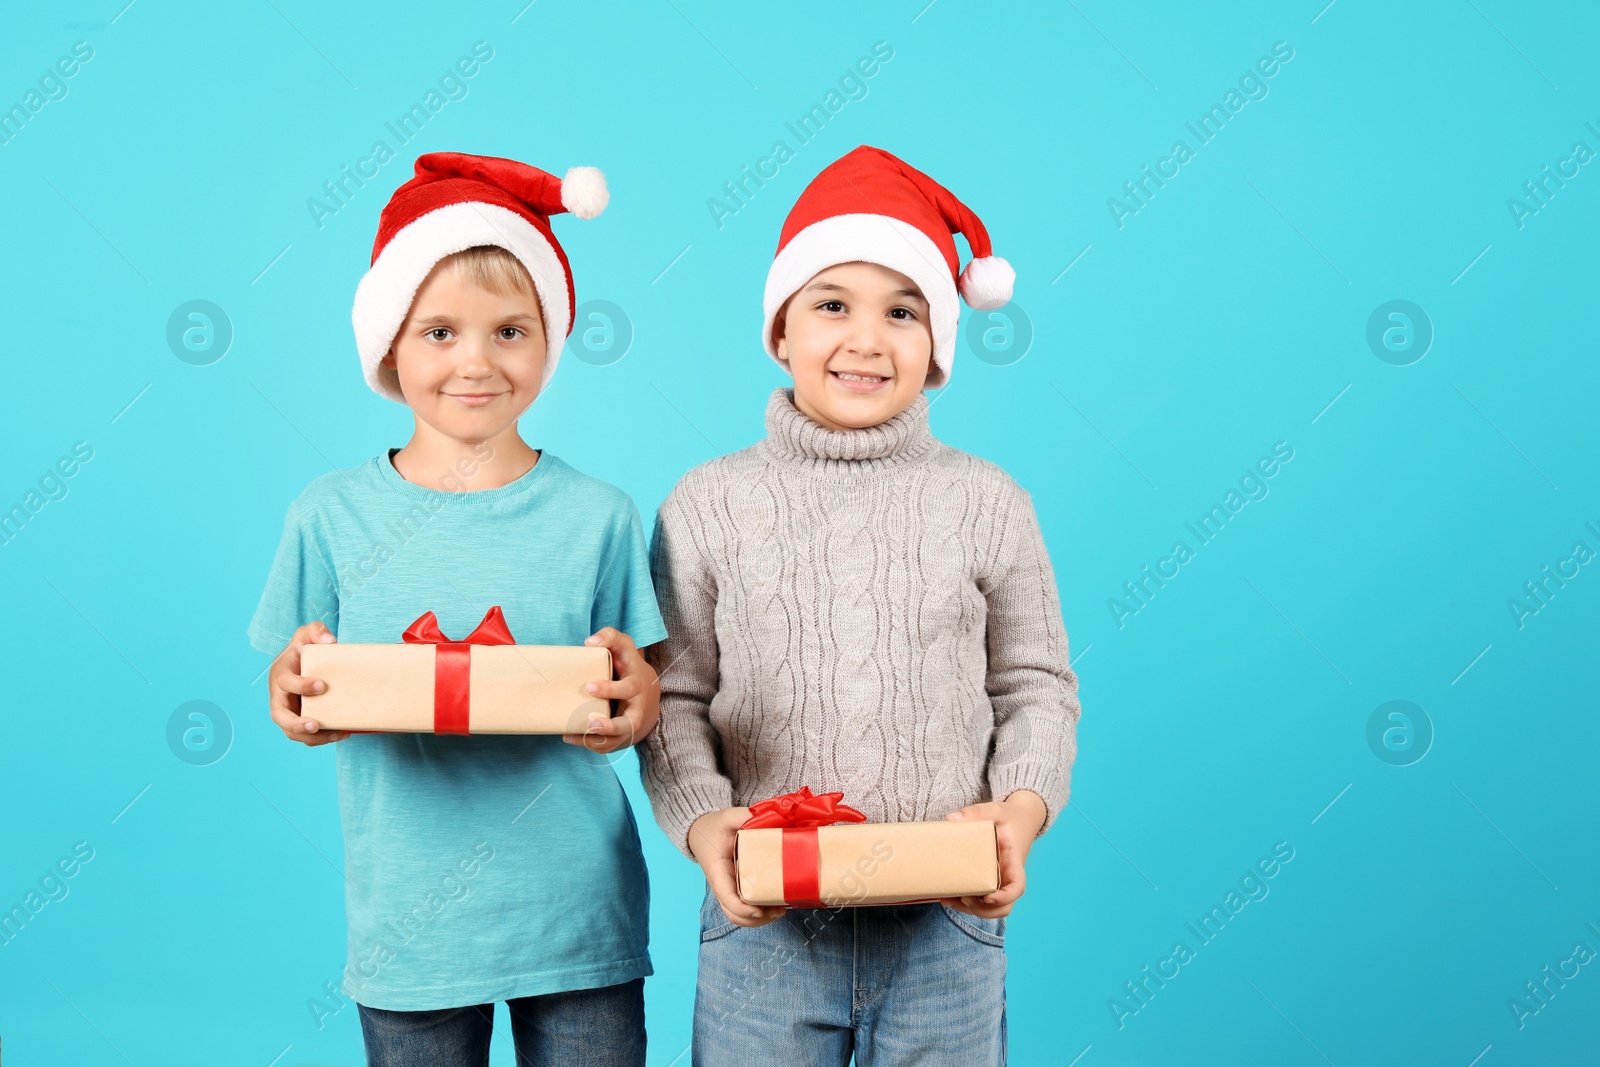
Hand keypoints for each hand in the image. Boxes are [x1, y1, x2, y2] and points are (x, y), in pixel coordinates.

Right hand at [268, 622, 347, 745]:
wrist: (304, 663)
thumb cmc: (305, 648)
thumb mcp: (309, 633)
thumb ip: (316, 631)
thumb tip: (329, 642)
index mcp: (280, 673)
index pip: (284, 682)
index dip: (300, 686)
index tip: (321, 685)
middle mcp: (280, 695)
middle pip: (279, 715)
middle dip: (295, 723)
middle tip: (315, 725)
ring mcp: (288, 710)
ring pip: (291, 731)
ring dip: (312, 737)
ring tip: (337, 734)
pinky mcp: (299, 720)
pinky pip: (306, 736)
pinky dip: (322, 738)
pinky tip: (343, 733)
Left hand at [562, 627, 657, 754]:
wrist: (646, 694)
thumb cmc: (628, 667)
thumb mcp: (624, 647)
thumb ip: (610, 637)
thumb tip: (589, 642)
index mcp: (636, 684)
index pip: (628, 688)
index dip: (610, 689)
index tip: (589, 686)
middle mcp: (637, 707)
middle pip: (630, 723)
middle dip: (611, 726)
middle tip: (590, 723)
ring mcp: (630, 724)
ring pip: (619, 739)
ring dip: (597, 740)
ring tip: (574, 734)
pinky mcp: (622, 736)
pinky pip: (608, 746)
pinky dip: (590, 744)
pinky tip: (570, 736)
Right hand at [687, 806, 787, 927]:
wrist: (700, 832)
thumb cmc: (714, 827)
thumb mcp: (728, 817)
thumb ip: (744, 816)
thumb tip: (768, 818)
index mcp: (718, 871)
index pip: (727, 898)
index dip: (743, 909)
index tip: (760, 909)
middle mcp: (722, 886)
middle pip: (735, 915)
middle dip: (757, 919)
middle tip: (780, 909)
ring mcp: (729, 890)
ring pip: (740, 917)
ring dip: (760, 920)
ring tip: (781, 910)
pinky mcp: (736, 890)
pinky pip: (745, 910)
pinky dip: (759, 914)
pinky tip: (776, 905)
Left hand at [940, 789, 1046, 918]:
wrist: (1020, 819)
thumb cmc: (1009, 817)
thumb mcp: (996, 810)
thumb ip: (976, 812)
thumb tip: (951, 819)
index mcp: (1014, 862)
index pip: (1017, 887)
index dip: (1005, 897)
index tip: (988, 897)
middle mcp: (1008, 877)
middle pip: (1004, 907)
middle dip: (984, 910)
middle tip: (964, 898)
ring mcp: (999, 882)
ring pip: (991, 909)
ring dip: (971, 910)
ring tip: (948, 900)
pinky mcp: (988, 882)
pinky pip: (980, 901)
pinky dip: (965, 904)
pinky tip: (946, 898)